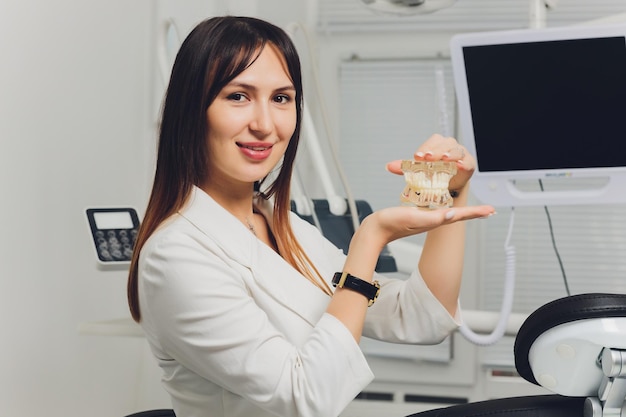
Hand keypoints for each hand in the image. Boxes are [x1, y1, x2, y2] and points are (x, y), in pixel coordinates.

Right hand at [357, 203, 494, 248]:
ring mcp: (424, 218)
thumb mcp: (413, 217)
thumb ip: (433, 218)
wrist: (374, 231)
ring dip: (460, 209)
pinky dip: (443, 204)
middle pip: (458, 215)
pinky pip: (434, 208)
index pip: (460, 215)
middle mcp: (432, 220)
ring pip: (447, 212)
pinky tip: (442, 202)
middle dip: (473, 212)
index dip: (476, 212)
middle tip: (487, 210)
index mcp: (435, 220)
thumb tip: (452, 214)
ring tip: (471, 207)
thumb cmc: (391, 224)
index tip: (492, 210)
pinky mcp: (415, 215)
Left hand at [385, 134, 474, 191]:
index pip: (432, 142)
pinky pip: (468, 161)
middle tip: (429, 158)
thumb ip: (405, 167)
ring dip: (450, 154)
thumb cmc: (433, 173)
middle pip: (445, 144)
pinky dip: (464, 163)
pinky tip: (459, 166)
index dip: (425, 148)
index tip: (418, 157)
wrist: (447, 185)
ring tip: (445, 160)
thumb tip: (388, 166)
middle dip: (436, 151)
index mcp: (437, 144)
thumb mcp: (418, 170)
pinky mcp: (469, 163)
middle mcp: (449, 146)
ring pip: (457, 150)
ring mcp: (461, 153)